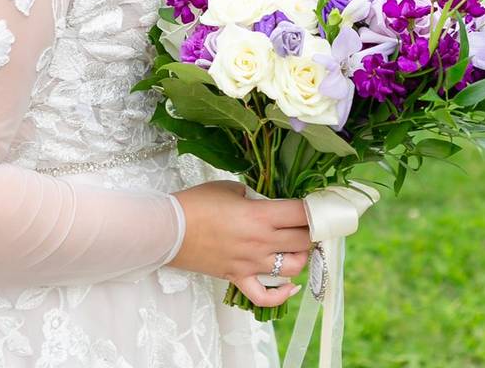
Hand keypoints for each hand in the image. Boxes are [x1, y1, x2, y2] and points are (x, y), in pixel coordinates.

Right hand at [168, 180, 310, 307]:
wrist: (168, 229)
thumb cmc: (195, 203)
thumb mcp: (229, 189)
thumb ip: (253, 197)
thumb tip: (265, 204)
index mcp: (260, 215)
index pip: (302, 213)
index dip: (315, 208)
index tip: (317, 205)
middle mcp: (261, 241)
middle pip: (304, 240)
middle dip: (311, 231)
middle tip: (307, 224)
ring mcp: (251, 263)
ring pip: (293, 267)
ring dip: (301, 256)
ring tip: (296, 247)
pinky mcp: (238, 278)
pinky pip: (265, 296)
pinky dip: (281, 295)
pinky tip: (290, 286)